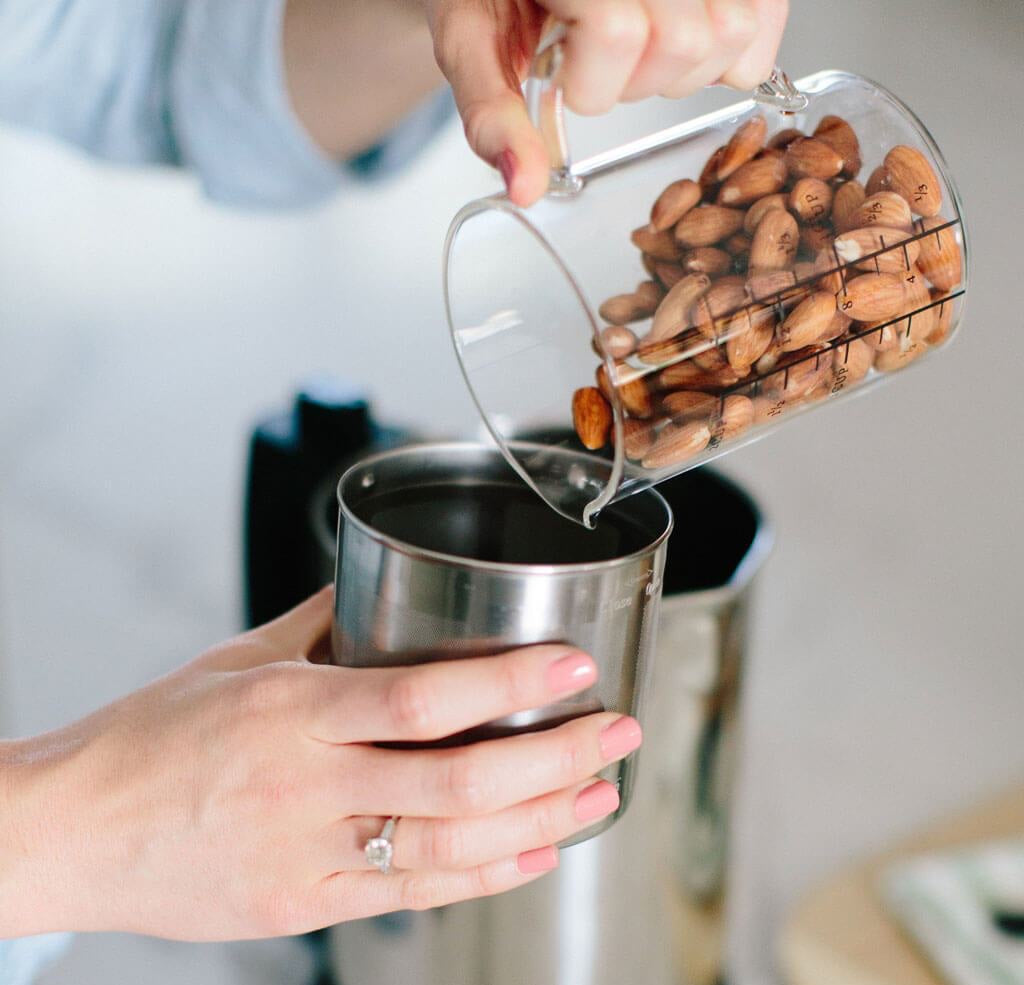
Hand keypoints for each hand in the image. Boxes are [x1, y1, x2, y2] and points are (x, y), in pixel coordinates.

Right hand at [0, 587, 637, 939]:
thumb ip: (319, 626)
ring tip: (603, 792)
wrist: (74, 830)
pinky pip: (413, 895)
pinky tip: (539, 849)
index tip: (575, 666)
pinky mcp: (305, 908)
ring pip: (450, 846)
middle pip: (458, 780)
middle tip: (621, 728)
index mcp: (290, 712)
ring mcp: (309, 858)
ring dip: (542, 819)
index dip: (512, 684)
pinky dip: (486, 874)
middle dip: (557, 755)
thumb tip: (379, 589)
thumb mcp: (233, 662)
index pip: (423, 698)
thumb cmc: (151, 737)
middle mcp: (307, 788)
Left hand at [422, 0, 788, 204]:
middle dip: (641, 80)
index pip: (618, 32)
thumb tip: (526, 187)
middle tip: (601, 60)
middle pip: (686, 40)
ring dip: (687, 66)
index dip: (593, 79)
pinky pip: (767, 14)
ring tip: (641, 41)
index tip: (563, 74)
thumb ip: (493, 116)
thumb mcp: (471, 42)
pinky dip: (738, 49)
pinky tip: (690, 42)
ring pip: (734, 30)